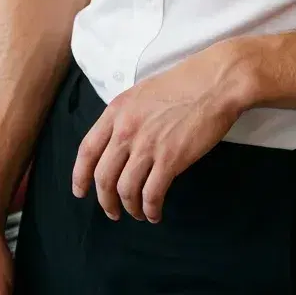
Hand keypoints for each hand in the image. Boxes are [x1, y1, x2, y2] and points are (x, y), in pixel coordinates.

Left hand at [72, 43, 252, 224]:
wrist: (216, 82)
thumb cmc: (185, 82)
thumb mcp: (143, 92)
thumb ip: (127, 116)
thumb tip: (119, 141)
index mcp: (117, 110)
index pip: (87, 149)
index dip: (80, 175)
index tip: (80, 191)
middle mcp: (126, 129)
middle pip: (103, 176)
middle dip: (106, 201)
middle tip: (113, 211)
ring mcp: (147, 145)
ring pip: (126, 190)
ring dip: (130, 208)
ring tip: (139, 213)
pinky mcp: (170, 159)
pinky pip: (152, 194)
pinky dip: (151, 209)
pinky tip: (156, 212)